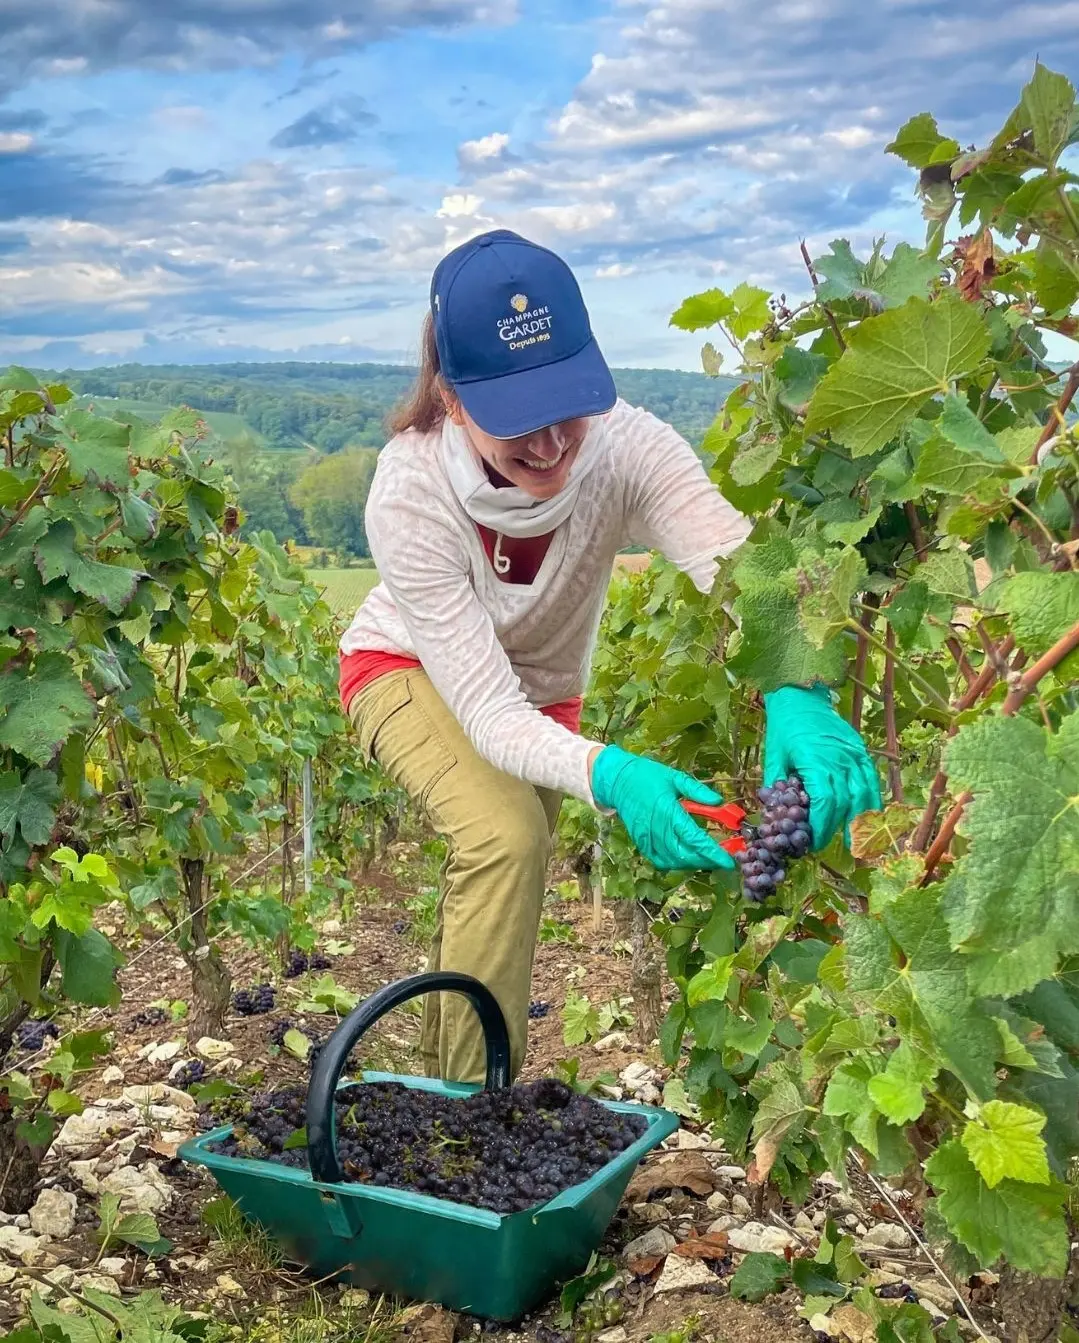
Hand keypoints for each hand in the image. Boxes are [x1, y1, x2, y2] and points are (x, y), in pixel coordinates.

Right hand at [590, 744, 736, 871]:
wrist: (618, 781)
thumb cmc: (648, 776)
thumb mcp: (676, 778)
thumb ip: (698, 791)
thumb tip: (719, 801)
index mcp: (667, 811)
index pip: (694, 838)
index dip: (712, 852)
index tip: (728, 859)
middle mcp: (657, 829)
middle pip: (685, 854)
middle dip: (707, 860)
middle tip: (723, 858)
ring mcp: (647, 838)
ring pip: (673, 860)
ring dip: (693, 862)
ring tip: (708, 857)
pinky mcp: (641, 843)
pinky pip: (660, 860)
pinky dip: (675, 863)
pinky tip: (686, 856)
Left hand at [762, 684, 881, 849]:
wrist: (800, 695)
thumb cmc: (784, 727)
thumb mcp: (774, 756)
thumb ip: (776, 786)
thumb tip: (775, 815)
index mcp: (814, 760)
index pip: (824, 802)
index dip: (820, 825)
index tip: (811, 841)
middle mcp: (838, 758)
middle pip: (843, 802)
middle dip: (834, 828)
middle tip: (823, 844)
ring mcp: (853, 753)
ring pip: (863, 793)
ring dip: (858, 819)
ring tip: (852, 841)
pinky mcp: (860, 750)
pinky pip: (871, 779)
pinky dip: (872, 799)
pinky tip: (869, 816)